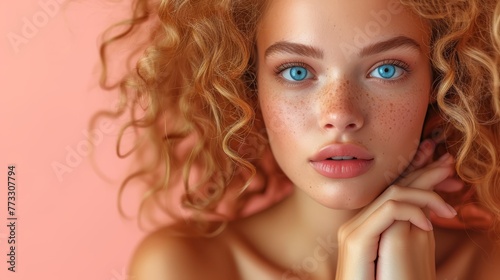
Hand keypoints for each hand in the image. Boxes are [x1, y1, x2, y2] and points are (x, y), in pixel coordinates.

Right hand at [336, 140, 456, 279]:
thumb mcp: (400, 254)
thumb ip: (406, 230)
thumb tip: (426, 215)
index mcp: (365, 225)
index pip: (392, 193)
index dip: (418, 178)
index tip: (444, 173)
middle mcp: (357, 222)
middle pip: (392, 187)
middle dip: (424, 174)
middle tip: (449, 166)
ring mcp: (354, 229)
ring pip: (392, 194)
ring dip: (425, 194)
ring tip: (449, 208)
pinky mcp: (357, 239)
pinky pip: (390, 211)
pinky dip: (413, 211)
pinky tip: (429, 224)